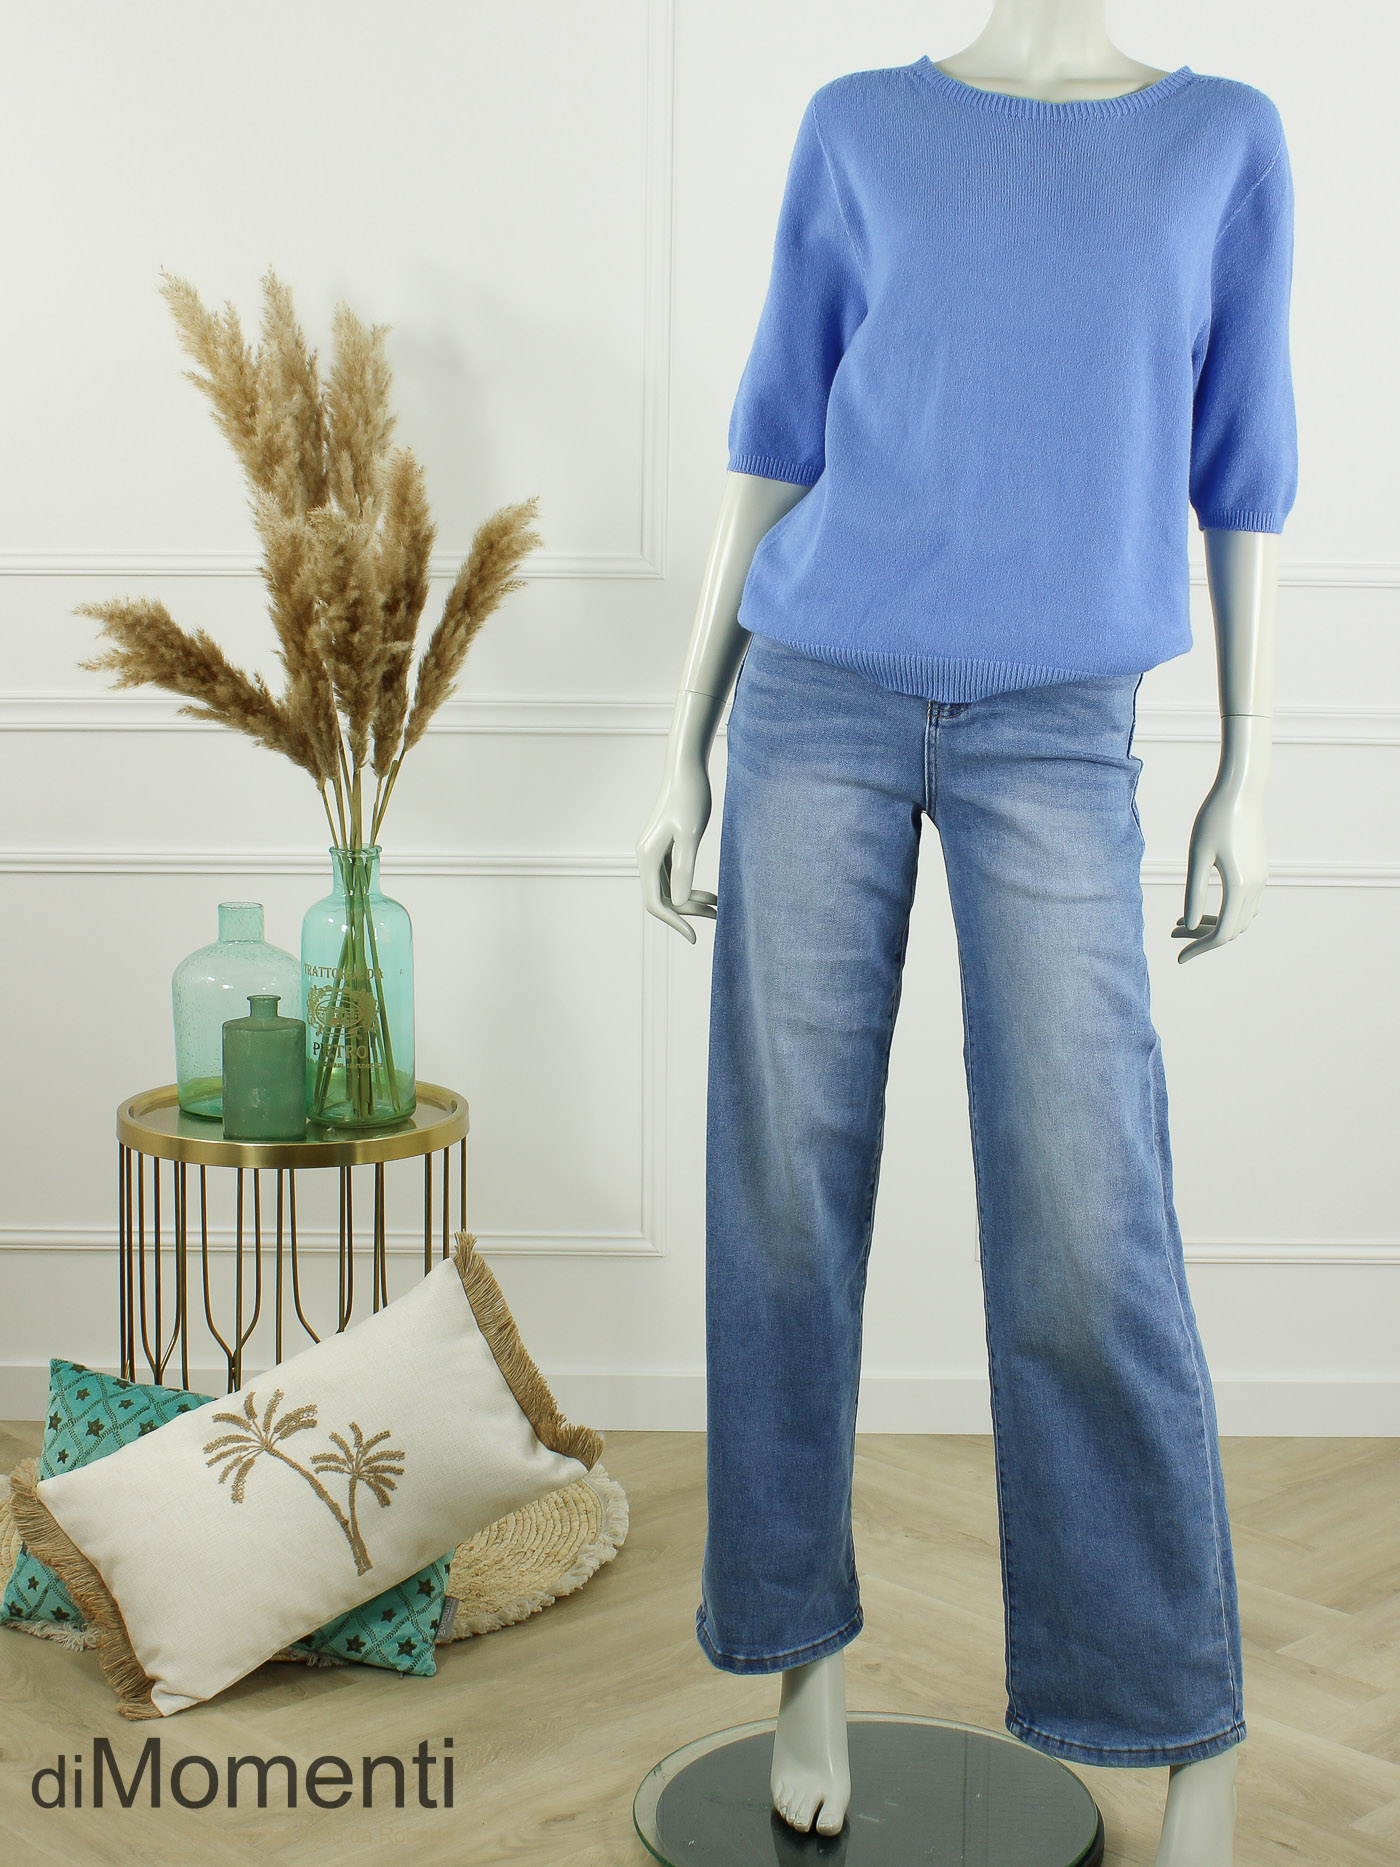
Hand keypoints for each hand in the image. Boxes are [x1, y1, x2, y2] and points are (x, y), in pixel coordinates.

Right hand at [636, 766, 717, 944]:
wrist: (687, 769)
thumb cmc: (691, 798)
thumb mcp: (691, 834)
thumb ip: (683, 868)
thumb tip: (677, 902)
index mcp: (648, 857)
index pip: (655, 902)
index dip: (674, 922)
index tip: (695, 937)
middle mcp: (647, 857)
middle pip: (663, 898)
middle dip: (688, 912)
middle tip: (719, 916)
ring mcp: (655, 852)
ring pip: (669, 889)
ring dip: (691, 902)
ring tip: (720, 907)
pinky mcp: (665, 846)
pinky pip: (674, 877)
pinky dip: (691, 888)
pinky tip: (712, 894)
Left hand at [1173, 775, 1267, 963]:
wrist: (1241, 791)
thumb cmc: (1213, 819)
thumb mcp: (1197, 856)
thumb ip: (1194, 892)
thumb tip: (1189, 926)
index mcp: (1239, 886)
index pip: (1221, 934)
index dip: (1199, 949)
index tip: (1178, 958)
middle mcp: (1254, 886)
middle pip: (1230, 930)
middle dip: (1201, 938)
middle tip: (1171, 933)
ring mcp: (1260, 879)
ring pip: (1238, 919)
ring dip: (1211, 925)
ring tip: (1179, 922)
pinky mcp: (1258, 870)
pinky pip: (1244, 905)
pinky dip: (1223, 913)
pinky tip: (1200, 908)